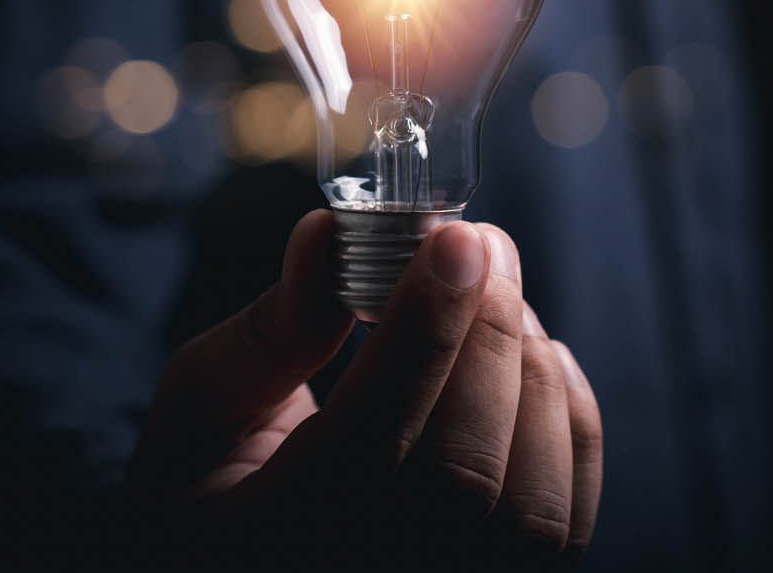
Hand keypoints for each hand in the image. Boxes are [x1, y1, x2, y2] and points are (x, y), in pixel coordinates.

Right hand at [126, 211, 601, 570]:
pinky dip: (568, 425)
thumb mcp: (203, 408)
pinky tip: (536, 358)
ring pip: (529, 511)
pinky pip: (565, 525)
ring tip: (499, 300)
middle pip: (461, 477)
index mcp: (265, 542)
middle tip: (485, 246)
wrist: (251, 559)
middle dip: (486, 341)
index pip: (363, 444)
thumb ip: (270, 331)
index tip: (455, 238)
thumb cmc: (217, 486)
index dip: (422, 335)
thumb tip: (330, 233)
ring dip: (531, 377)